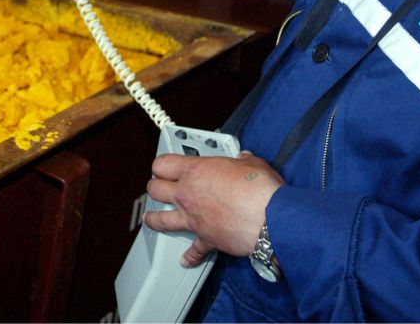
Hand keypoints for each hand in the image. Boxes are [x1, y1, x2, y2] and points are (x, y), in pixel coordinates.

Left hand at [143, 151, 283, 267]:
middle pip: (156, 190)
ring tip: (150, 219)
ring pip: (162, 219)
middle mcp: (188, 194)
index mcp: (196, 171)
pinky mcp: (205, 239)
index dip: (161, 165)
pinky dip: (190, 257)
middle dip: (155, 187)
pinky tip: (186, 260)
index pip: (163, 164)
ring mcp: (193, 218)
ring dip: (154, 219)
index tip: (163, 166)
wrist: (269, 219)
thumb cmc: (259, 190)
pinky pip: (193, 251)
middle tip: (157, 187)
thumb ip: (244, 161)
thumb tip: (245, 159)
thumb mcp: (252, 164)